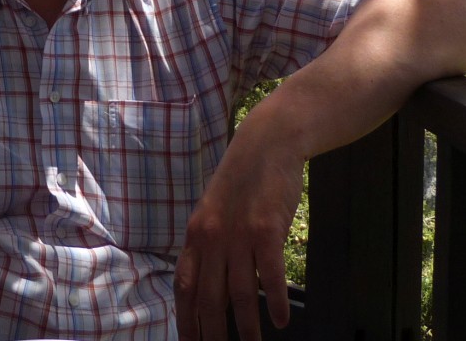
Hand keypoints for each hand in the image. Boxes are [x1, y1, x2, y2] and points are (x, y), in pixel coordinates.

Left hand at [175, 103, 306, 340]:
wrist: (267, 144)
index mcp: (196, 235)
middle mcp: (212, 239)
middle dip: (211, 332)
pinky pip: (270, 276)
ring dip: (246, 326)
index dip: (185, 318)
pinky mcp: (266, 231)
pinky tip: (281, 320)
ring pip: (239, 294)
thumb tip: (208, 279)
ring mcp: (239, 236)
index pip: (184, 286)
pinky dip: (276, 302)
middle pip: (208, 297)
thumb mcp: (213, 210)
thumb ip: (209, 243)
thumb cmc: (242, 180)